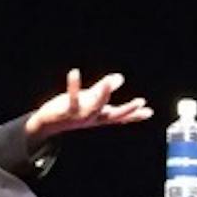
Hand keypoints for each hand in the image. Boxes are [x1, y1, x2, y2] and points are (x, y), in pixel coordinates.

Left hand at [25, 68, 152, 138]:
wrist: (47, 124)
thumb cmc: (71, 110)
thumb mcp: (90, 99)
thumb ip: (104, 89)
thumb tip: (119, 77)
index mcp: (100, 116)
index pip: (121, 116)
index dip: (135, 114)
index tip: (149, 111)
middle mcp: (93, 118)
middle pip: (112, 114)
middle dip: (127, 109)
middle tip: (140, 101)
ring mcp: (81, 116)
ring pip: (95, 106)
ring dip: (103, 94)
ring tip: (108, 81)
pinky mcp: (67, 111)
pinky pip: (72, 98)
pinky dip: (73, 85)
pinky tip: (74, 72)